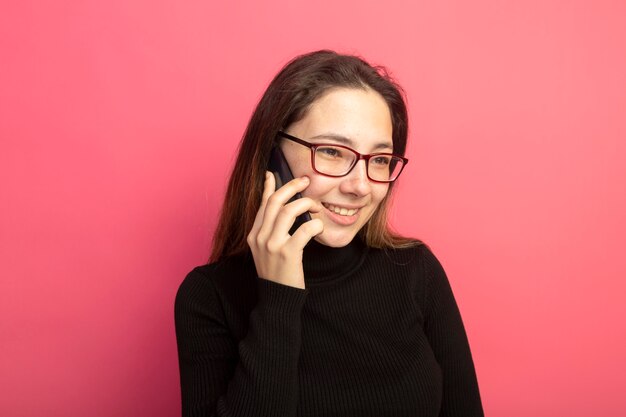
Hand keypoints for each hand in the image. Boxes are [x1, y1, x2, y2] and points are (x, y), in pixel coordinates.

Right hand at [247, 172, 323, 288]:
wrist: (277, 299)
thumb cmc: (277, 274)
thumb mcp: (267, 250)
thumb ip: (271, 231)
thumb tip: (284, 210)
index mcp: (254, 235)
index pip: (262, 204)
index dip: (268, 187)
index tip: (272, 173)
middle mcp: (260, 237)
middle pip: (274, 202)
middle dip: (291, 187)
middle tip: (305, 181)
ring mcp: (272, 245)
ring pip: (288, 211)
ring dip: (306, 204)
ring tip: (316, 207)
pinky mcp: (287, 254)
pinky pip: (304, 229)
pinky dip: (315, 224)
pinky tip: (319, 227)